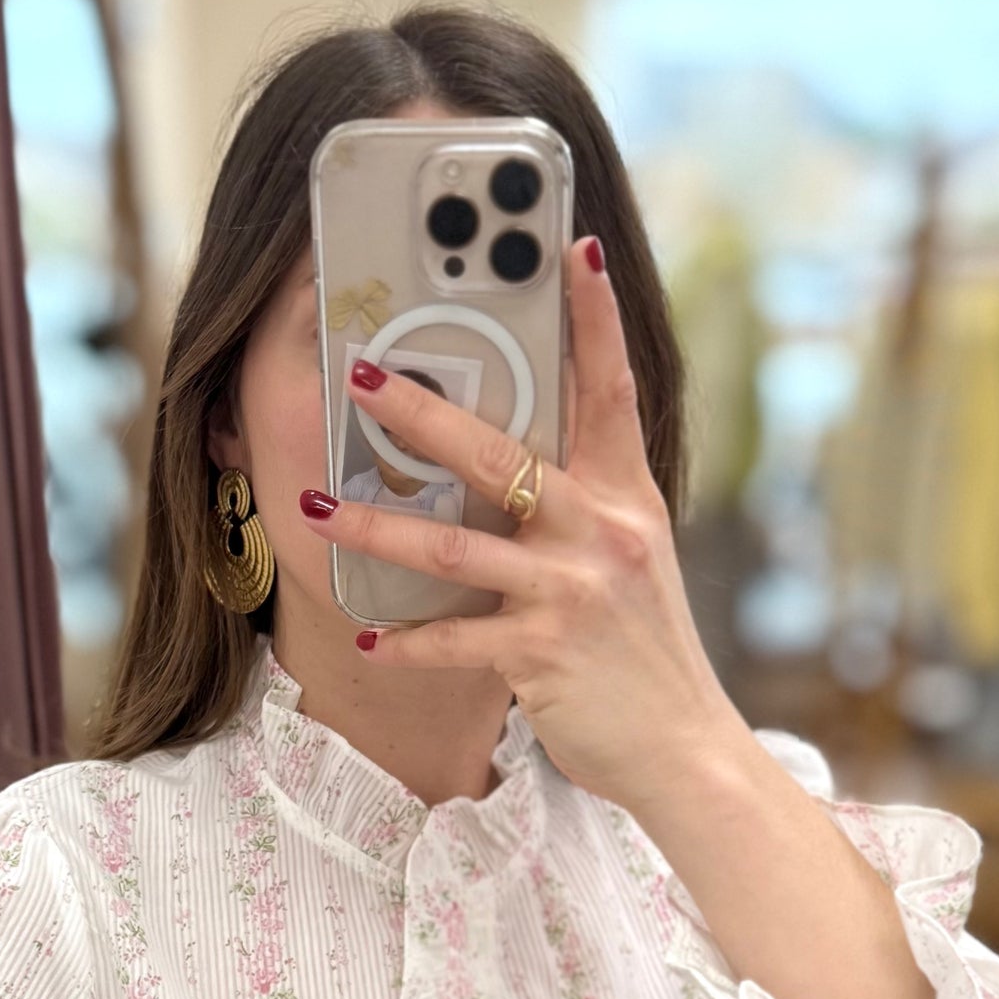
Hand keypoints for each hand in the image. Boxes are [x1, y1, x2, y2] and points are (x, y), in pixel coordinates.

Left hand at [298, 239, 727, 815]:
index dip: (594, 316)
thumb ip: (585, 506)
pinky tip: (368, 637)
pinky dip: (408, 640)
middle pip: (501, 453)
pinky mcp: (545, 654)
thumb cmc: (646, 654)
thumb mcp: (632, 561)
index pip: (610, 388)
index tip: (571, 247)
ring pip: (454, 546)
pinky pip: (457, 640)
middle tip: (360, 371)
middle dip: (422, 411)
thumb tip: (517, 459)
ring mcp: (573, 591)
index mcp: (625, 497)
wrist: (686, 750)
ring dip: (375, 525)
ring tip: (312, 507)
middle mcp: (602, 531)